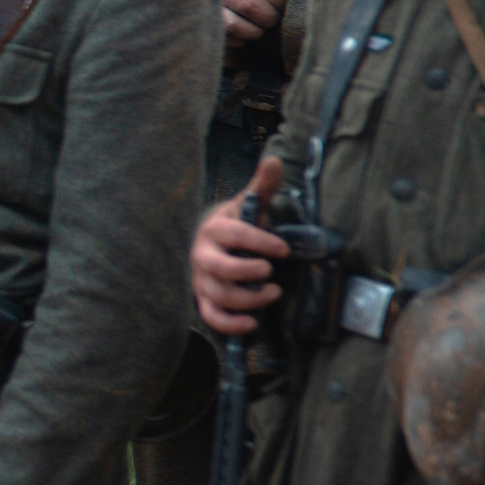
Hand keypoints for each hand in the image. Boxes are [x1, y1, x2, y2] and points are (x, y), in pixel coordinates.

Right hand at [193, 154, 290, 335]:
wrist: (211, 244)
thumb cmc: (237, 225)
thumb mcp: (248, 204)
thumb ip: (262, 186)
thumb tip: (275, 160)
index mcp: (215, 229)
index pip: (233, 235)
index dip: (258, 242)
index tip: (283, 250)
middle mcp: (203, 255)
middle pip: (218, 268)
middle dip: (246, 271)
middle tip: (270, 272)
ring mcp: (202, 279)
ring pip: (217, 294)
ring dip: (247, 299)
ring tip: (273, 293)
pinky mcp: (205, 299)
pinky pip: (211, 316)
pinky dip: (229, 323)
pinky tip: (252, 323)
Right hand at [206, 0, 305, 41]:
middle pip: (248, 3)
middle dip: (268, 14)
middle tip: (276, 17)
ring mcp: (200, 1)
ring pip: (233, 24)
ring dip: (253, 30)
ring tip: (259, 29)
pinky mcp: (193, 18)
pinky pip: (219, 36)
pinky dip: (236, 40)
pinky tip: (241, 36)